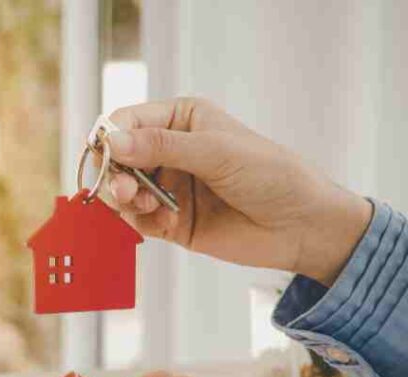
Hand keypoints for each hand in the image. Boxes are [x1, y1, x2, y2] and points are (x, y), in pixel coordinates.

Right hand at [103, 98, 372, 285]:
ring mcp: (169, 187)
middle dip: (114, 173)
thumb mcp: (216, 152)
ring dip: (125, 199)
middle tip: (124, 190)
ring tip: (142, 204)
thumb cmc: (271, 175)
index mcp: (182, 120)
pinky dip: (141, 222)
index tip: (106, 154)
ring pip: (122, 191)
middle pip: (118, 158)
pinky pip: (138, 220)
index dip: (111, 136)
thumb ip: (162, 147)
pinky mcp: (171, 222)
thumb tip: (113, 141)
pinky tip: (163, 221)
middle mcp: (171, 151)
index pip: (129, 121)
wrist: (301, 225)